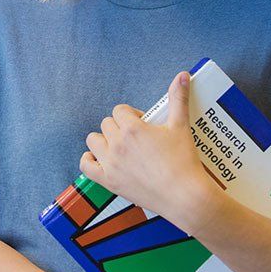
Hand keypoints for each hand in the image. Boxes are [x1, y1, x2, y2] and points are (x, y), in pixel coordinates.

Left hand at [79, 71, 219, 223]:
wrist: (184, 196)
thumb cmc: (183, 162)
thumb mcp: (180, 126)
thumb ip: (178, 98)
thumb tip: (182, 75)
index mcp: (132, 128)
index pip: (120, 110)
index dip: (131, 115)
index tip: (144, 125)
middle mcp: (117, 144)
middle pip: (107, 124)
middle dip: (120, 127)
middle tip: (137, 138)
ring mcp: (110, 164)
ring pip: (93, 140)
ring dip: (104, 140)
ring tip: (120, 147)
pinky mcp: (108, 181)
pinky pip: (86, 165)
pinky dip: (89, 160)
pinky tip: (101, 158)